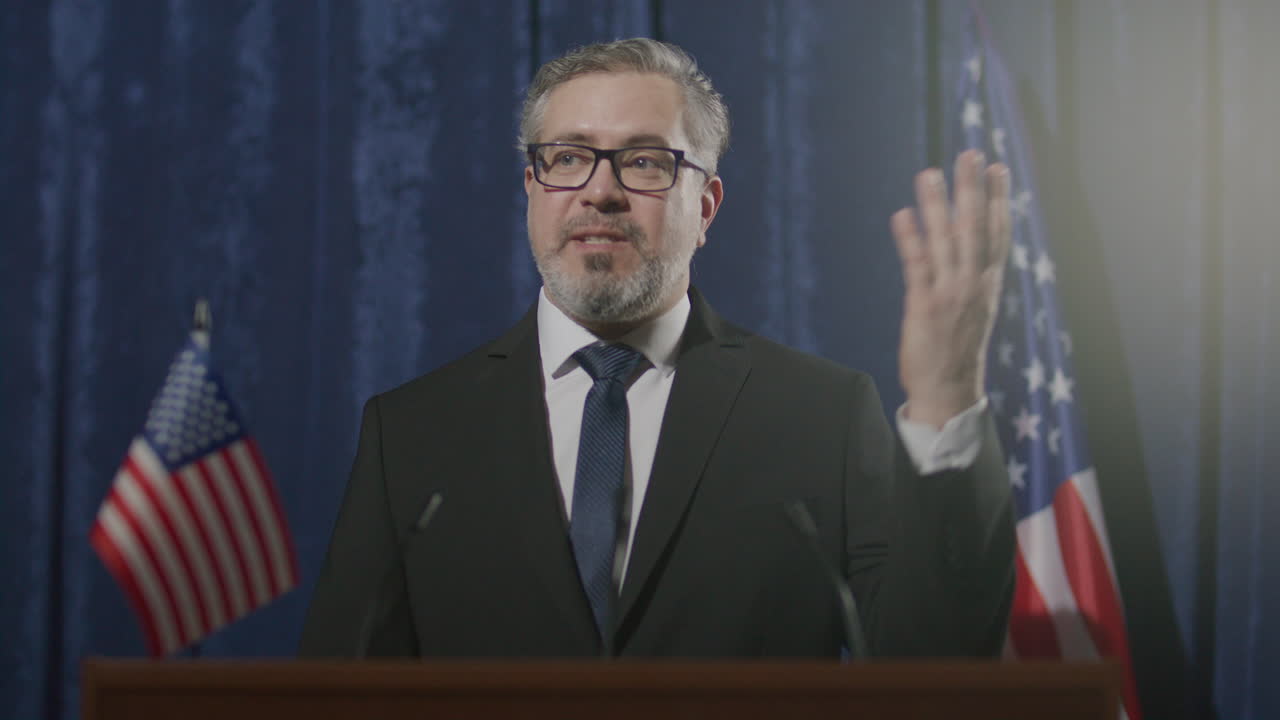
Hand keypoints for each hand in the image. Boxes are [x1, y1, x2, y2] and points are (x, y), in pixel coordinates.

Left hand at [891, 150, 1010, 428]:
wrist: (949, 390)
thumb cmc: (958, 347)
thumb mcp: (975, 306)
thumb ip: (973, 273)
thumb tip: (969, 241)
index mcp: (987, 282)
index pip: (997, 232)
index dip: (999, 198)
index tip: (998, 166)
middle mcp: (972, 283)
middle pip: (975, 227)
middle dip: (972, 189)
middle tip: (969, 153)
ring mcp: (949, 293)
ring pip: (945, 240)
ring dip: (937, 205)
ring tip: (929, 173)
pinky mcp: (924, 306)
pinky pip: (917, 266)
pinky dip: (909, 240)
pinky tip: (902, 214)